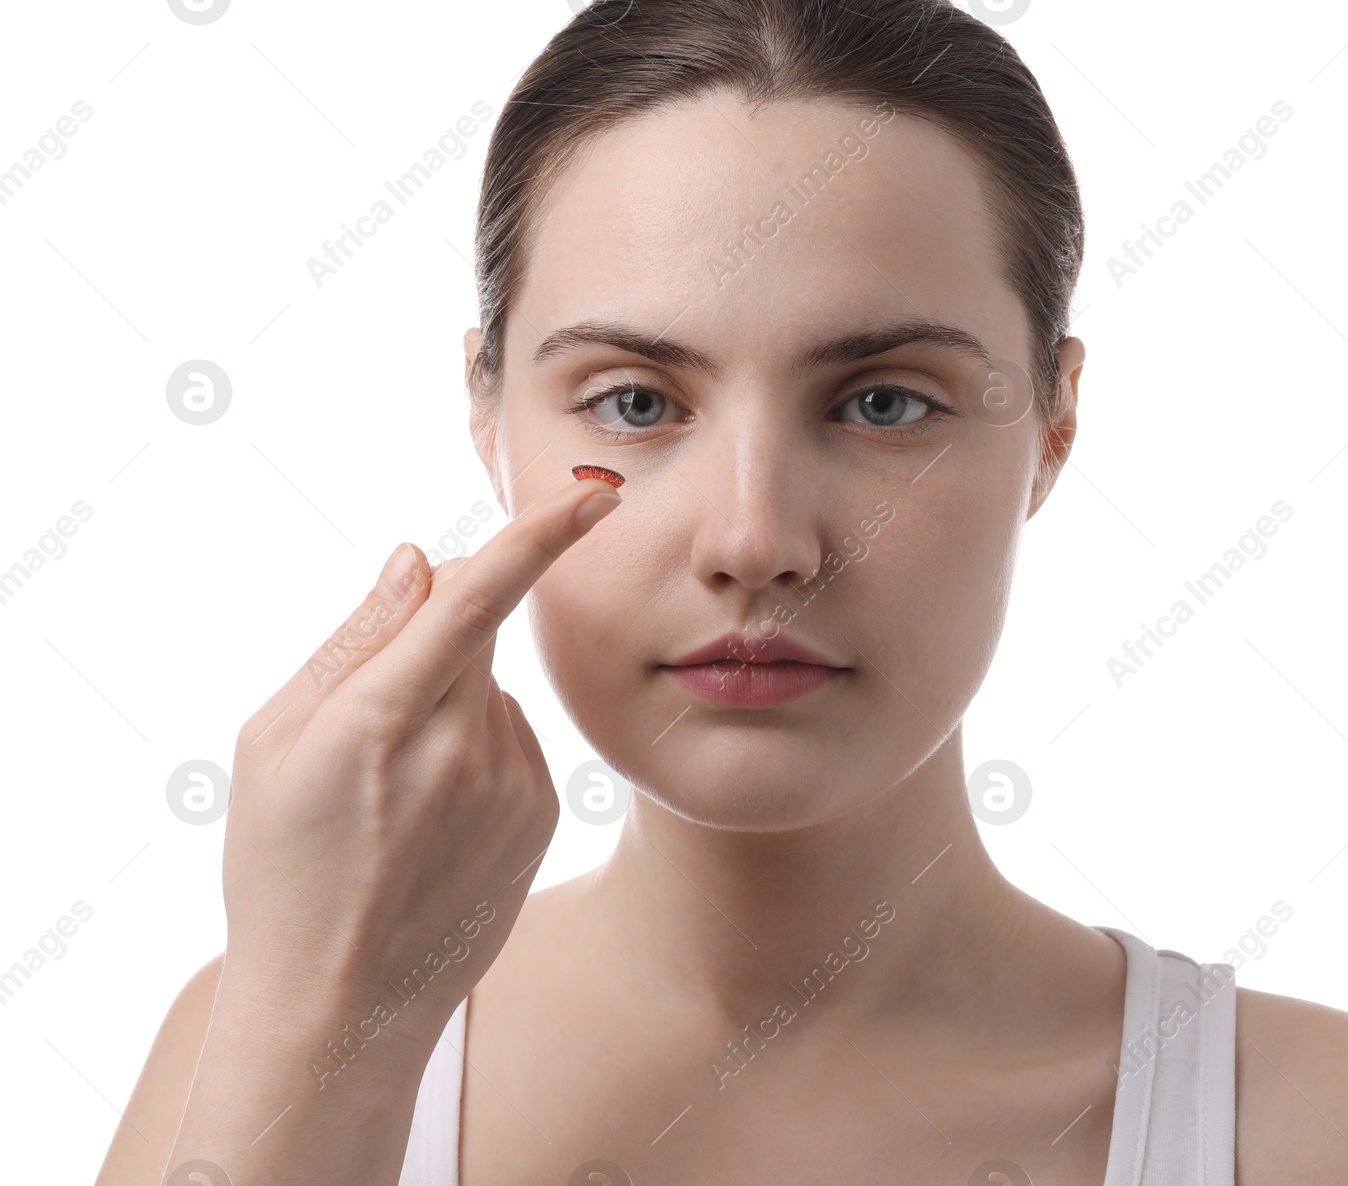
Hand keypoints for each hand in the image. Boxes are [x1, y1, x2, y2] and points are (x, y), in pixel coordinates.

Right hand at [218, 478, 621, 1043]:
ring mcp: (513, 782)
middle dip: (435, 636)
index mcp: (379, 718)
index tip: (592, 494)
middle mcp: (462, 745)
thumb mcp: (274, 743)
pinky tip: (435, 818)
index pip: (475, 599)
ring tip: (395, 796)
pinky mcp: (543, 812)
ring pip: (490, 690)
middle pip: (475, 633)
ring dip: (450, 706)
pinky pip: (512, 739)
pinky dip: (476, 750)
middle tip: (376, 718)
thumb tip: (416, 559)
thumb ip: (353, 640)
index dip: (538, 536)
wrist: (343, 1002)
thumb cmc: (285, 865)